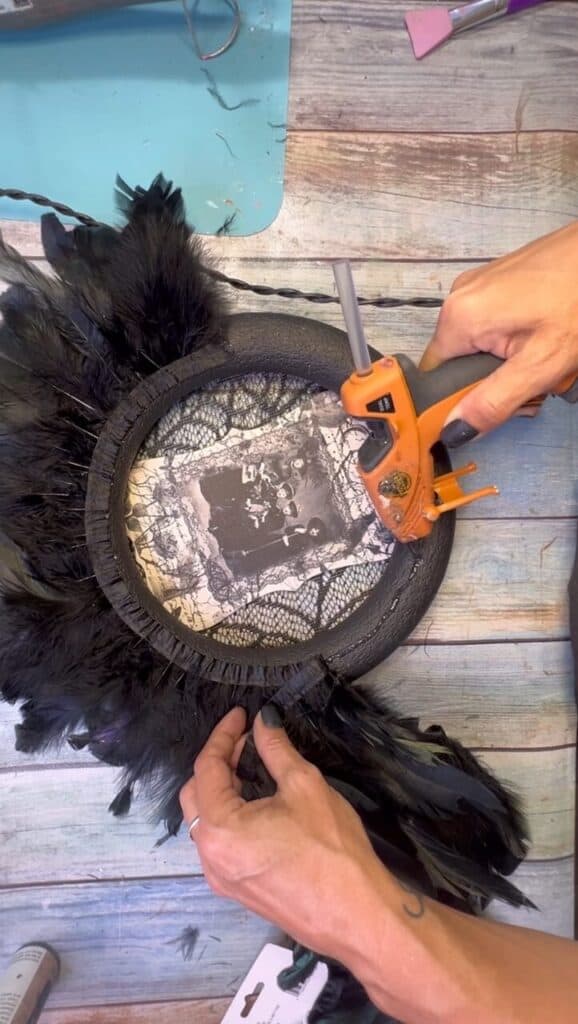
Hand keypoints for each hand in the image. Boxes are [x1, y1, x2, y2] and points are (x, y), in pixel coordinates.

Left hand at [179, 706, 392, 964]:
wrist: (357, 916)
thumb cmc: (332, 851)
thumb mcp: (304, 786)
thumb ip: (276, 749)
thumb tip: (263, 722)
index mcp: (220, 829)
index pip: (206, 768)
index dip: (223, 736)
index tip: (240, 715)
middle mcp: (210, 857)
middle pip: (195, 795)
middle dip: (217, 762)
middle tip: (246, 741)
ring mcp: (222, 879)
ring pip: (206, 821)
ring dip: (222, 789)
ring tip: (252, 766)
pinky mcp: (238, 891)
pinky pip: (220, 843)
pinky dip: (229, 815)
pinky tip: (257, 803)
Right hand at [420, 223, 577, 443]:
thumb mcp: (540, 365)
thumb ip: (493, 402)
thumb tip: (454, 429)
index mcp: (459, 318)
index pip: (434, 379)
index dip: (458, 401)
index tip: (491, 408)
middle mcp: (460, 297)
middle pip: (459, 362)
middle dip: (493, 382)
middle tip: (533, 385)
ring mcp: (479, 285)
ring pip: (479, 345)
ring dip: (508, 362)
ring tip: (546, 358)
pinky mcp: (499, 281)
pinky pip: (493, 324)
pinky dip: (516, 340)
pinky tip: (545, 338)